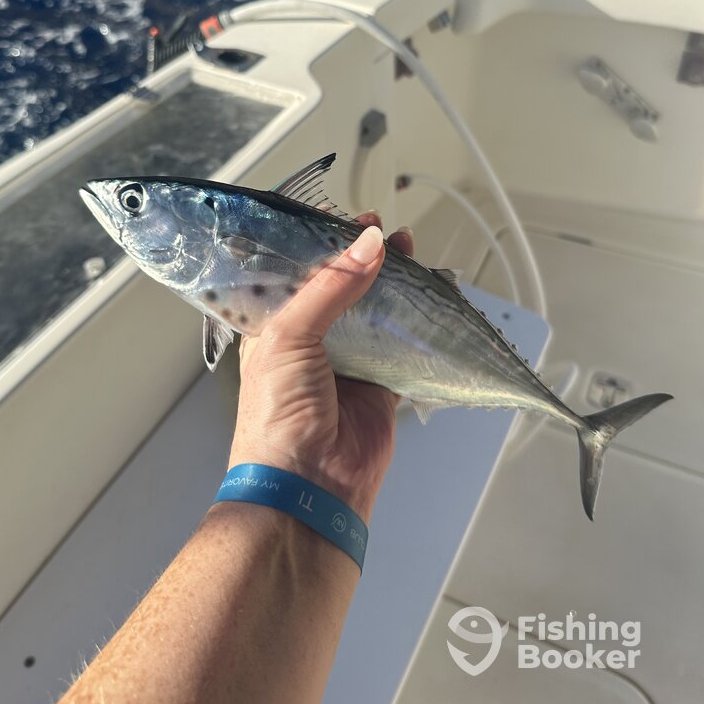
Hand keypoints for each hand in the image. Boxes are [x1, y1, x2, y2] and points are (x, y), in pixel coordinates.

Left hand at [228, 212, 413, 521]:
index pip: (295, 272)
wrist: (308, 486)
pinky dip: (416, 319)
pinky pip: (401, 342)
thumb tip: (371, 244)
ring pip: (373, 308)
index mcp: (273, 326)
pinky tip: (430, 293)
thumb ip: (331, 287)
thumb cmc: (279, 412)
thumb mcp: (290, 337)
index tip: (342, 217)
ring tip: (408, 248)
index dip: (317, 243)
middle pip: (339, 285)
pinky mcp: (380, 383)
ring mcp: (347, 360)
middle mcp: (308, 339)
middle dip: (359, 256)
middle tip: (382, 229)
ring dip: (390, 280)